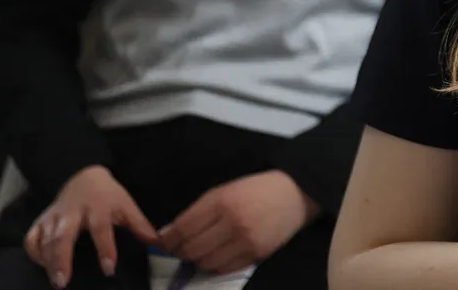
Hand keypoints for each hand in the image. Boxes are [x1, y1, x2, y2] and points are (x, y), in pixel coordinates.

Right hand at [25, 166, 157, 287]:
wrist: (84, 176)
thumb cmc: (108, 195)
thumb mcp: (127, 206)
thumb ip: (140, 225)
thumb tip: (158, 243)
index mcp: (98, 208)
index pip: (101, 229)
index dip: (106, 249)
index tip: (109, 269)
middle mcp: (74, 212)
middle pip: (65, 235)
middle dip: (62, 258)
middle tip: (63, 282)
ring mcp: (56, 216)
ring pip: (47, 238)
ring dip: (48, 259)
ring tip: (55, 280)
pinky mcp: (43, 219)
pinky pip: (32, 236)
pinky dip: (34, 251)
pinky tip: (42, 264)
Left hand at [159, 171, 316, 274]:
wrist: (294, 193)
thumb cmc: (256, 188)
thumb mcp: (225, 190)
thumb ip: (198, 210)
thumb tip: (172, 231)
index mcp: (222, 202)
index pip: (184, 228)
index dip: (169, 239)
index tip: (163, 242)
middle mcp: (233, 224)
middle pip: (192, 249)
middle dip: (180, 251)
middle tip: (178, 249)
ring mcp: (246, 242)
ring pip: (206, 263)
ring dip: (198, 260)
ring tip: (199, 252)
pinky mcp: (256, 255)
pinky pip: (225, 269)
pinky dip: (215, 265)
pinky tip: (216, 255)